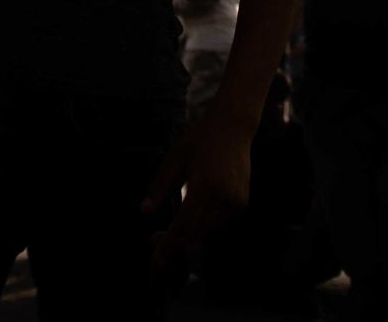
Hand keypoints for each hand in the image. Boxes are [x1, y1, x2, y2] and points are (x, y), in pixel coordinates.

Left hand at [143, 120, 250, 270]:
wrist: (233, 128)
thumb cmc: (200, 139)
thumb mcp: (175, 157)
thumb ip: (161, 185)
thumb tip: (145, 211)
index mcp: (204, 185)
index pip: (184, 225)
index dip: (169, 244)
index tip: (158, 259)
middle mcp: (223, 198)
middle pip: (196, 233)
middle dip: (175, 242)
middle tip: (156, 239)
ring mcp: (235, 202)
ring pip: (208, 231)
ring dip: (190, 234)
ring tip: (173, 226)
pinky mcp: (242, 203)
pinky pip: (220, 224)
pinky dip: (205, 224)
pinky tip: (196, 211)